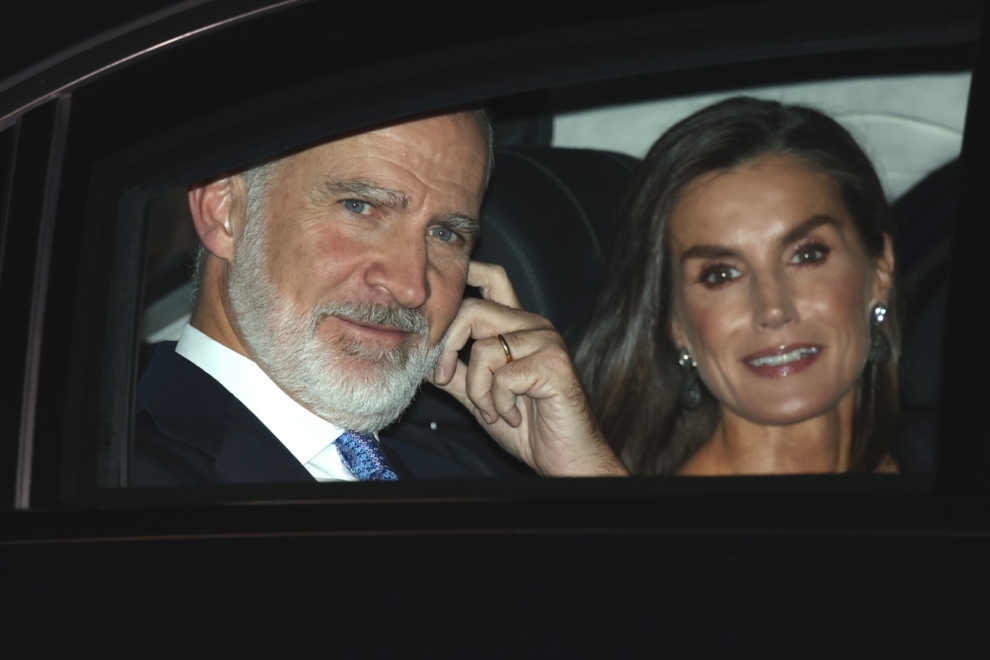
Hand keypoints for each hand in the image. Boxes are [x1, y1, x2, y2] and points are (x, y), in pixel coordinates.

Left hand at [431, 262, 627, 476]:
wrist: (564, 457)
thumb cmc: (527, 428)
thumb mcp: (480, 397)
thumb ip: (456, 374)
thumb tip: (423, 357)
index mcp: (516, 327)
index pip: (491, 279)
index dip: (463, 275)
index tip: (435, 303)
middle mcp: (533, 326)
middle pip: (473, 309)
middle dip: (447, 347)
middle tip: (443, 378)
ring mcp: (546, 342)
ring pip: (483, 350)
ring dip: (478, 391)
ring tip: (496, 412)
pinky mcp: (554, 364)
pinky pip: (503, 377)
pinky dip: (499, 404)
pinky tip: (514, 416)